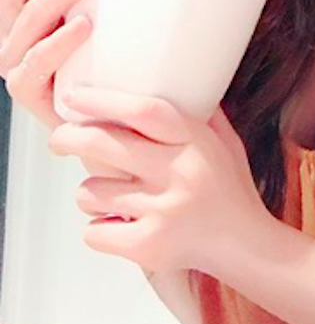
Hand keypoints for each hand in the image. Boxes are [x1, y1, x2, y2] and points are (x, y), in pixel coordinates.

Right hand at [0, 0, 96, 130]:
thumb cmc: (103, 64)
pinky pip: (36, 63)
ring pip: (26, 17)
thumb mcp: (99, 15)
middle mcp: (11, 30)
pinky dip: (58, 41)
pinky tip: (83, 26)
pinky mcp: (29, 90)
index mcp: (22, 6)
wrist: (107, 120)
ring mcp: (16, 60)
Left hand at [47, 86, 273, 275]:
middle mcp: (180, 173)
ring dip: (92, 192)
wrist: (246, 247)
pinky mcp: (149, 247)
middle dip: (69, 138)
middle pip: (104, 145)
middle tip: (59, 138)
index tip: (75, 95)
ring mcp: (164, 211)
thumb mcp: (225, 142)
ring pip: (92, 191)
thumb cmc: (230, 190)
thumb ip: (202, 113)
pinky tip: (119, 226)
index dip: (103, 100)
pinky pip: (93, 231)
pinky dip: (99, 229)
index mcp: (196, 142)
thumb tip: (179, 76)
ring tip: (112, 197)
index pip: (144, 110)